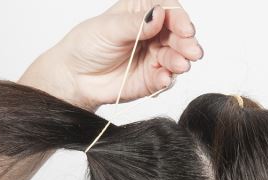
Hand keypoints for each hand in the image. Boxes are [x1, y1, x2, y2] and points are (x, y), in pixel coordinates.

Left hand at [20, 1, 203, 111]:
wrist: (75, 77)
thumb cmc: (87, 45)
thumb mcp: (109, 28)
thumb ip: (136, 24)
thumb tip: (159, 15)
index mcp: (142, 11)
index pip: (168, 11)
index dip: (180, 19)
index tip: (186, 29)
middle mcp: (153, 33)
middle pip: (178, 36)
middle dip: (186, 43)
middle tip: (192, 52)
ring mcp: (154, 57)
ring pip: (175, 58)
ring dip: (180, 62)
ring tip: (180, 66)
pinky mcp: (152, 80)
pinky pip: (165, 79)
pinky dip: (167, 80)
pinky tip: (164, 78)